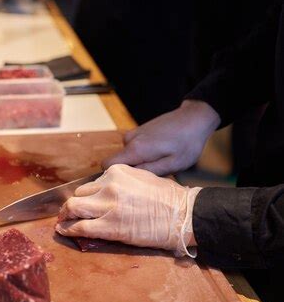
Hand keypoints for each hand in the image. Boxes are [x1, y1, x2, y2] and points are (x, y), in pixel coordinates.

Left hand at [56, 164, 200, 255]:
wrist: (182, 215)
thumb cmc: (169, 198)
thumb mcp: (143, 178)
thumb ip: (123, 181)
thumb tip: (108, 190)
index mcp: (117, 172)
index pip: (92, 182)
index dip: (87, 195)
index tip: (85, 202)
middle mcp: (109, 185)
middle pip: (79, 194)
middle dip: (72, 205)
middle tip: (67, 213)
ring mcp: (108, 206)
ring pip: (73, 208)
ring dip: (65, 216)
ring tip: (62, 223)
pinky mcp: (109, 226)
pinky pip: (80, 227)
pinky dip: (69, 229)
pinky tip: (64, 231)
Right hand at [103, 100, 219, 175]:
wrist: (194, 118)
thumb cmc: (187, 143)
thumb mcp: (173, 164)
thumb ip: (148, 172)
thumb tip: (127, 179)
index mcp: (136, 149)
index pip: (107, 165)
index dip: (112, 176)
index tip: (127, 183)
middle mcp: (130, 139)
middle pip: (117, 162)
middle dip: (131, 171)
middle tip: (153, 174)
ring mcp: (134, 134)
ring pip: (127, 156)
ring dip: (139, 162)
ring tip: (160, 162)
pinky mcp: (139, 131)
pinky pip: (133, 149)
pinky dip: (143, 154)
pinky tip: (160, 154)